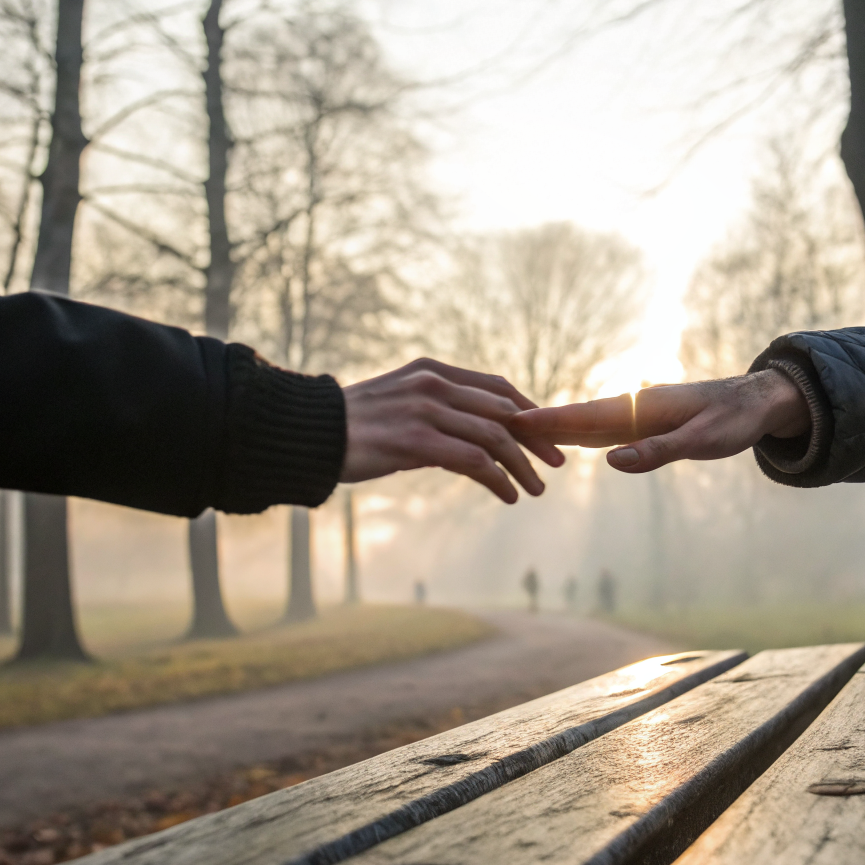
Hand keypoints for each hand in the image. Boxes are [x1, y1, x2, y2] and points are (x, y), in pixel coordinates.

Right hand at [341, 358, 564, 502]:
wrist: (308, 432)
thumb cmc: (351, 425)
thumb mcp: (399, 401)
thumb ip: (434, 406)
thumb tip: (472, 431)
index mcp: (432, 369)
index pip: (496, 386)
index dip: (528, 411)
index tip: (547, 433)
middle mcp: (433, 383)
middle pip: (503, 411)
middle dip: (535, 439)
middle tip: (556, 463)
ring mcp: (425, 411)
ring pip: (494, 438)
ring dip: (523, 466)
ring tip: (535, 490)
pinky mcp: (416, 441)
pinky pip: (473, 461)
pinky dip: (498, 480)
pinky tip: (508, 495)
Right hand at [509, 369, 808, 472]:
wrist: (756, 403)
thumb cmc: (732, 422)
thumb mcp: (700, 441)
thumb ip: (656, 451)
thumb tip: (612, 461)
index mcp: (641, 409)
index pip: (585, 416)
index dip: (550, 421)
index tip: (514, 420)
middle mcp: (633, 408)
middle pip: (577, 418)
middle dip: (540, 424)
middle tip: (498, 425)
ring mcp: (637, 415)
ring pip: (588, 424)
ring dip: (555, 429)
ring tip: (519, 433)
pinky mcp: (646, 424)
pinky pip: (604, 430)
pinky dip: (579, 434)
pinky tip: (568, 440)